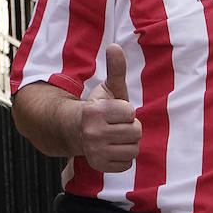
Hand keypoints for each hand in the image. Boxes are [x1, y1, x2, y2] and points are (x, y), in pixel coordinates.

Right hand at [78, 44, 141, 171]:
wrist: (76, 130)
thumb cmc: (98, 107)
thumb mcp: (107, 88)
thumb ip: (115, 69)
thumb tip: (115, 46)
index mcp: (95, 111)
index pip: (130, 112)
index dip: (127, 111)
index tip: (115, 111)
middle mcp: (93, 132)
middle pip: (136, 132)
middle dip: (130, 127)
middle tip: (117, 125)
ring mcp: (95, 151)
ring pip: (134, 149)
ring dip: (129, 143)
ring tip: (115, 137)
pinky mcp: (99, 165)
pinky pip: (127, 164)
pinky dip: (123, 158)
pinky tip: (112, 149)